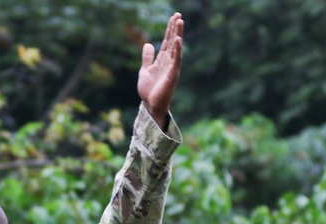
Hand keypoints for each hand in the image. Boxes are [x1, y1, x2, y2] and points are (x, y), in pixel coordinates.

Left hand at [137, 12, 183, 128]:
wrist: (151, 105)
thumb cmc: (150, 90)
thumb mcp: (145, 70)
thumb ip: (147, 58)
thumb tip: (148, 43)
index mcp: (163, 60)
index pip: (168, 41)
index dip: (170, 29)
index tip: (174, 17)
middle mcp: (169, 62)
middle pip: (173, 41)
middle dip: (176, 28)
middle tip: (179, 15)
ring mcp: (172, 68)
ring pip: (176, 48)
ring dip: (178, 34)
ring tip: (180, 22)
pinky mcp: (172, 75)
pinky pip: (176, 60)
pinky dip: (177, 50)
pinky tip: (177, 40)